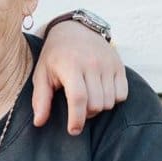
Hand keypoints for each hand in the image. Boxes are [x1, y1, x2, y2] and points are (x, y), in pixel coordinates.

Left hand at [33, 20, 127, 134]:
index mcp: (70, 66)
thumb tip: (39, 122)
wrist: (74, 29)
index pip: (78, 98)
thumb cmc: (55, 56)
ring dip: (99, 108)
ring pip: (110, 102)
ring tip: (88, 100)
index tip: (73, 130)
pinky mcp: (119, 65)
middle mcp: (92, 64)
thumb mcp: (41, 74)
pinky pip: (122, 94)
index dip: (77, 119)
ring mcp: (107, 64)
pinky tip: (101, 93)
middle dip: (86, 114)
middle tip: (77, 109)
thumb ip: (40, 99)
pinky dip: (113, 100)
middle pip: (96, 104)